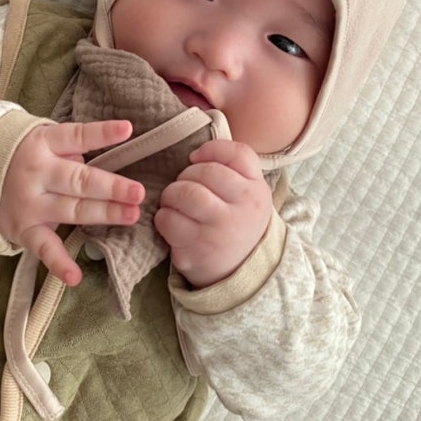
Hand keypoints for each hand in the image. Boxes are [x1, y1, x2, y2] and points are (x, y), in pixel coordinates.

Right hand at [0, 120, 144, 285]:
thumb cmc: (27, 153)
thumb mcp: (44, 139)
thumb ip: (72, 148)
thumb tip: (98, 164)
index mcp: (44, 143)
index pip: (77, 136)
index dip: (102, 133)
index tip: (127, 129)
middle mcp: (37, 173)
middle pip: (79, 181)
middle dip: (111, 187)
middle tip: (138, 193)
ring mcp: (30, 203)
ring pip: (72, 210)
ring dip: (103, 214)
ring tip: (131, 215)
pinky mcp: (24, 229)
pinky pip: (44, 248)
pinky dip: (59, 264)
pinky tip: (75, 276)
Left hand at [154, 139, 272, 287]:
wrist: (240, 270)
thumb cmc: (237, 220)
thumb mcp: (248, 192)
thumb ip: (232, 166)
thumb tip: (194, 154)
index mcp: (257, 190)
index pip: (237, 153)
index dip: (211, 150)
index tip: (197, 158)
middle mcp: (243, 210)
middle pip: (204, 172)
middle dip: (185, 175)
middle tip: (184, 186)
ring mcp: (220, 232)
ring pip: (184, 193)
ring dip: (171, 194)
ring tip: (174, 201)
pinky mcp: (197, 251)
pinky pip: (168, 220)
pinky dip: (163, 217)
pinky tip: (172, 222)